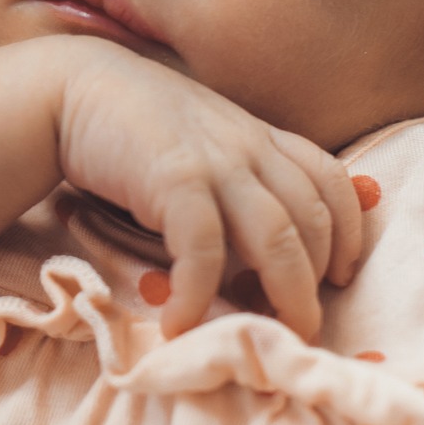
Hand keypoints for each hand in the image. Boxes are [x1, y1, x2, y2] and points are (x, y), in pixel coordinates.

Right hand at [55, 40, 361, 338]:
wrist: (74, 88)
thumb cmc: (136, 125)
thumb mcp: (204, 144)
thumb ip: (234, 180)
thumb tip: (253, 254)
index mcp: (261, 137)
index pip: (331, 180)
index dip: (349, 232)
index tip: (343, 276)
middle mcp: (250, 146)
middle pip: (313, 219)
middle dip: (317, 281)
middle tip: (304, 327)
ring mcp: (216, 161)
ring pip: (277, 237)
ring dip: (282, 295)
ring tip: (268, 336)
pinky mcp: (175, 178)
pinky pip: (204, 247)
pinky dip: (200, 292)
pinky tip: (182, 322)